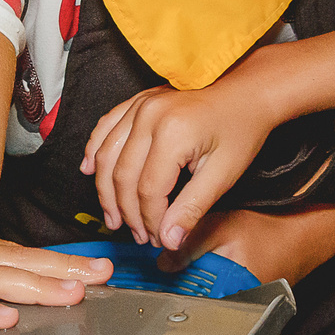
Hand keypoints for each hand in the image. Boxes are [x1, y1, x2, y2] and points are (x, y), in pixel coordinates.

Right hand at [82, 82, 279, 248]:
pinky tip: (88, 171)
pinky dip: (94, 151)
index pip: (148, 191)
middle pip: (123, 176)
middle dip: (128, 213)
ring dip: (105, 191)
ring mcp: (140, 105)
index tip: (160, 240)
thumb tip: (169, 241)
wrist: (247, 93)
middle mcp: (149, 115)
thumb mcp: (223, 174)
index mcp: (173, 132)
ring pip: (106, 155)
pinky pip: (105, 128)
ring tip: (113, 218)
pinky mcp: (137, 101)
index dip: (151, 221)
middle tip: (139, 236)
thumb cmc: (241, 130)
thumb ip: (192, 208)